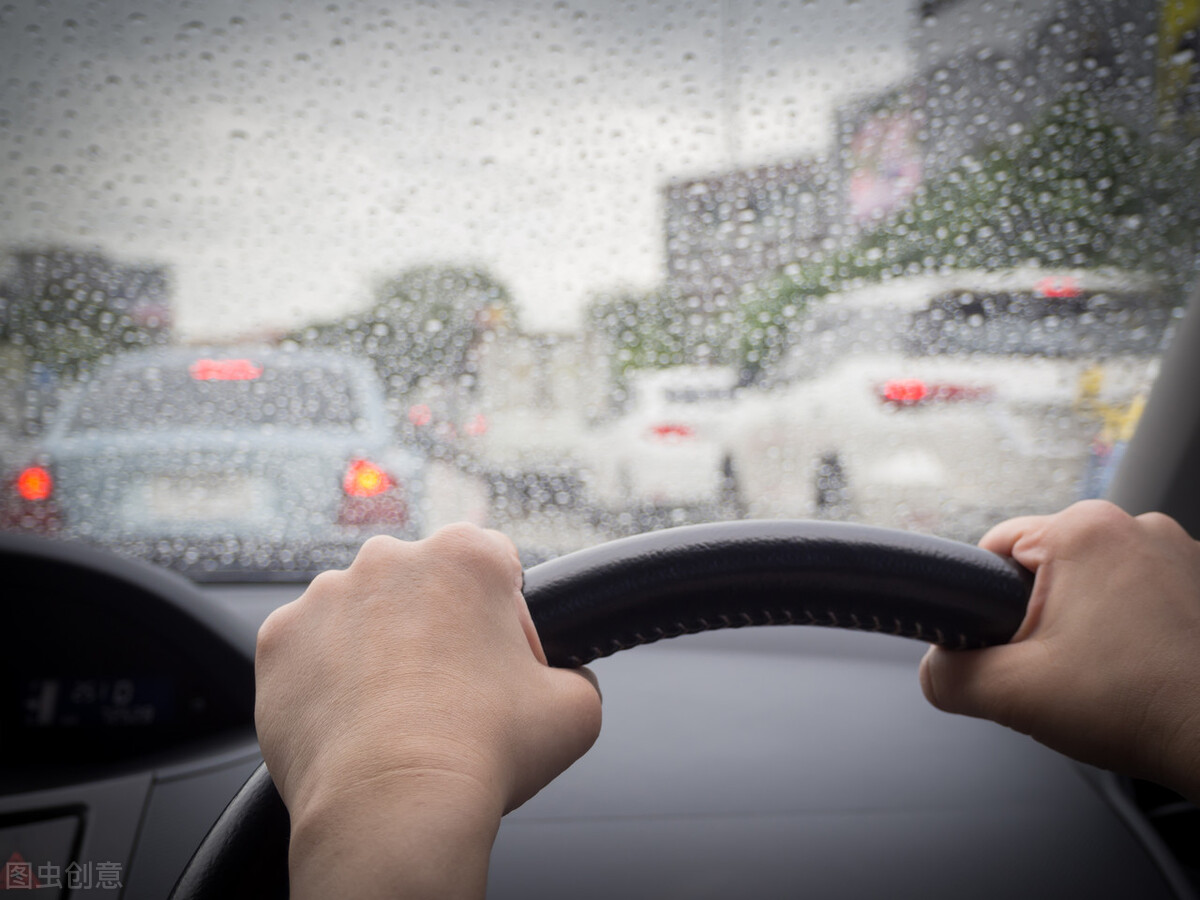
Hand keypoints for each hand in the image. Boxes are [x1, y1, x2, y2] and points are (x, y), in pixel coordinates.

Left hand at [255, 524, 601, 898]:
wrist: (392, 806)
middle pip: (426, 585)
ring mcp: (327, 595)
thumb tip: (567, 681)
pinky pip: (310, 648)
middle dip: (439, 627)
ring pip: (363, 613)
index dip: (508, 618)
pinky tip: (354, 718)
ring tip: (396, 712)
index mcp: (467, 555)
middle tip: (450, 692)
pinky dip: (327, 675)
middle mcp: (391, 558)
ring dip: (379, 646)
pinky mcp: (279, 638)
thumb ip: (575, 674)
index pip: (497, 565)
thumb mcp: (576, 710)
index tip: (502, 663)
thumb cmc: (483, 752)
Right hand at [920, 500, 1199, 800]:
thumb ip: (948, 676)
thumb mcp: (1013, 695)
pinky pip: (1140, 592)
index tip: (1006, 644)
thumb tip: (933, 671)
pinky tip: (1139, 668)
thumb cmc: (1142, 707)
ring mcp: (1179, 551)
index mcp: (1083, 531)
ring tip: (1105, 672)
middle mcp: (1136, 525)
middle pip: (1047, 565)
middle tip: (1058, 668)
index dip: (985, 601)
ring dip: (1088, 621)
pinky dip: (1131, 626)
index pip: (995, 547)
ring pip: (1094, 581)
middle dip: (1040, 616)